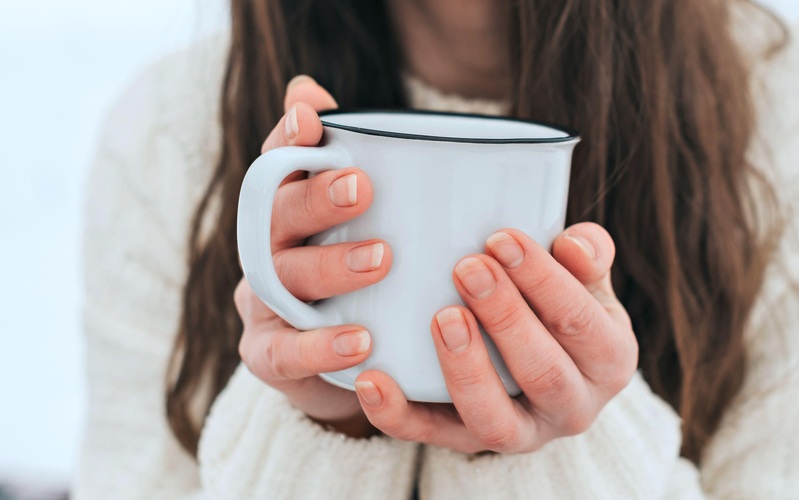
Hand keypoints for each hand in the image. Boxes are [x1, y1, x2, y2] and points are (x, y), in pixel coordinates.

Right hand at [234, 75, 384, 436]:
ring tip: (382, 258)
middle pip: (277, 215)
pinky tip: (363, 340)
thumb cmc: (370, 283)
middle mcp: (268, 250)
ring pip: (282, 279)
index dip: (289, 137)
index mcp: (291, 211)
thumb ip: (375, 171)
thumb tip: (337, 97)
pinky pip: (286, 352)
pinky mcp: (268, 356)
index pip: (280, 164)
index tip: (311, 114)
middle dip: (316, 198)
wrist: (359, 364)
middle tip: (360, 187)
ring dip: (330, 266)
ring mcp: (263, 304)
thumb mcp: (379, 228)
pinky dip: (321, 346)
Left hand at [353, 223, 637, 452]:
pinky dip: (398, 414)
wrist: (541, 362)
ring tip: (441, 317)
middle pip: (544, 374)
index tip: (502, 238)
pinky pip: (431, 437)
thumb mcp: (585, 282)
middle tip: (468, 267)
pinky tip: (371, 378)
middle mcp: (573, 408)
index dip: (545, 281)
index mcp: (609, 361)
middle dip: (505, 318)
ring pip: (495, 421)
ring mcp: (521, 434)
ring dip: (466, 370)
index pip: (582, 323)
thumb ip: (586, 257)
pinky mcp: (467, 442)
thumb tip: (575, 243)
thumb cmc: (560, 307)